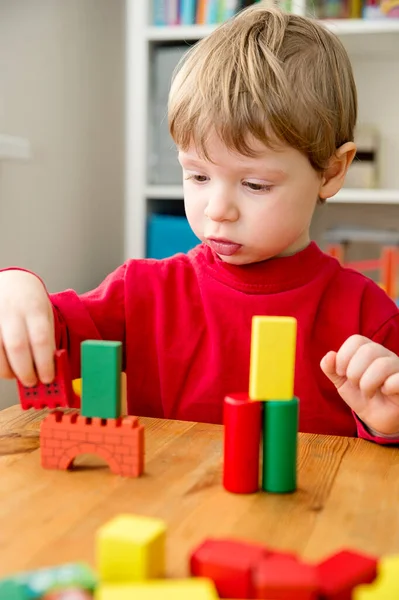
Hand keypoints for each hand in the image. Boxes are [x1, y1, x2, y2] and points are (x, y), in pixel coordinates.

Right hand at [0, 270, 54, 386]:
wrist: (12, 281)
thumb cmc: (31, 302)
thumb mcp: (45, 315)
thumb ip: (47, 339)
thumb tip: (50, 367)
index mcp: (34, 309)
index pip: (41, 339)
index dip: (45, 363)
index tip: (48, 378)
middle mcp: (12, 312)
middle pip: (17, 346)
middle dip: (25, 370)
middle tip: (31, 382)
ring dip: (7, 370)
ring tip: (15, 375)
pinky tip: (4, 365)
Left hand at [321, 335, 398, 435]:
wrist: (377, 418)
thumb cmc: (360, 395)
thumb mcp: (341, 382)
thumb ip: (331, 368)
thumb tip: (329, 355)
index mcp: (368, 350)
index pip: (356, 340)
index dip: (343, 356)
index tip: (341, 373)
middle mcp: (385, 355)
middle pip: (368, 350)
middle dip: (354, 371)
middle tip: (355, 384)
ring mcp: (398, 368)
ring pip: (382, 365)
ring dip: (367, 383)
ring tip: (367, 392)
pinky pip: (398, 379)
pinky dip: (387, 387)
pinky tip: (385, 392)